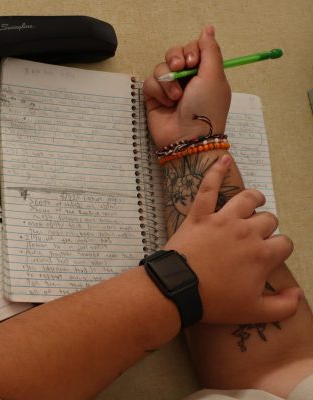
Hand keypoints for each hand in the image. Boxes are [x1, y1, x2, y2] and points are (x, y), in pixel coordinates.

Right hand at [143, 26, 231, 148]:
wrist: (187, 138)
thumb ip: (210, 50)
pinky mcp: (155, 98)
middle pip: (174, 54)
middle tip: (179, 69)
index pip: (193, 48)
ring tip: (176, 97)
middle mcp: (187, 78)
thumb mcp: (214, 76)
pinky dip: (158, 91)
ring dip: (167, 81)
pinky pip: (150, 82)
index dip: (190, 50)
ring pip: (160, 68)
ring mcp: (170, 88)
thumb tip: (208, 28)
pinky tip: (166, 103)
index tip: (192, 61)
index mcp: (205, 72)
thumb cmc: (205, 109)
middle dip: (175, 59)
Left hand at [164, 155, 301, 323]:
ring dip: (253, 200)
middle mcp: (247, 232)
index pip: (284, 243)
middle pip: (268, 219)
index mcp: (262, 254)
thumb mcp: (255, 312)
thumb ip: (283, 306)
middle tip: (255, 237)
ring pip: (247, 199)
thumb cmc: (215, 302)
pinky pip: (208, 187)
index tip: (269, 256)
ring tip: (253, 203)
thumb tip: (298, 295)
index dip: (279, 248)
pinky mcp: (199, 214)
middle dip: (266, 227)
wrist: (178, 290)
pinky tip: (223, 158)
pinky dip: (215, 170)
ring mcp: (222, 220)